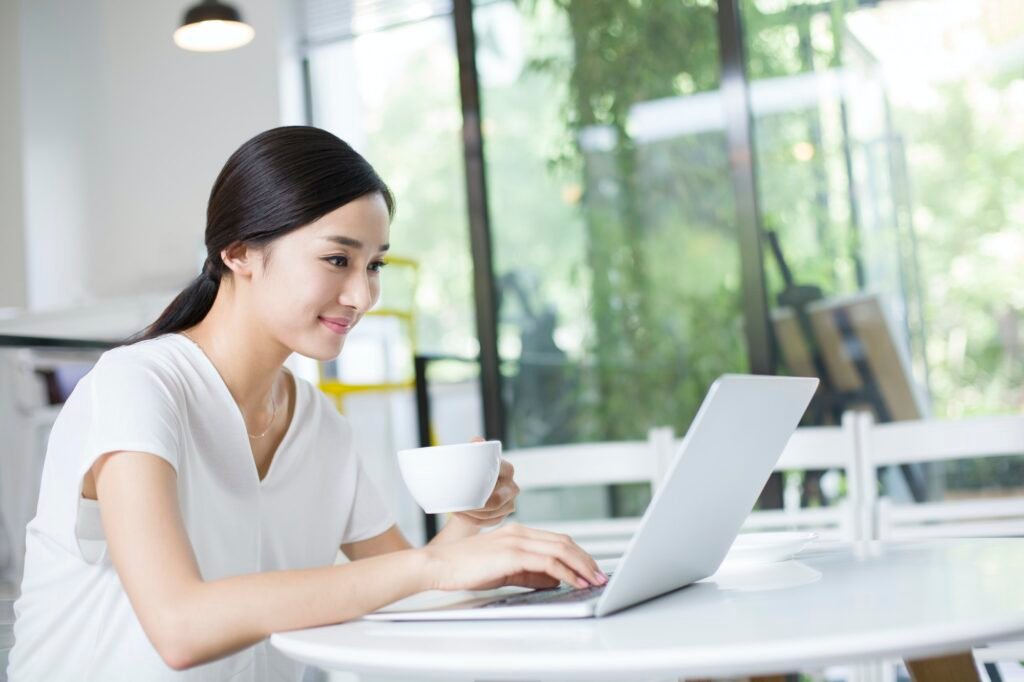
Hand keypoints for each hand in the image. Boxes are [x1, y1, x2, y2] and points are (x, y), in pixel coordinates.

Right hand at [421, 522, 607, 590]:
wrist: (439, 564)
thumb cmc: (465, 568)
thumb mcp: (503, 570)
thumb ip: (529, 574)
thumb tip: (556, 580)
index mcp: (518, 532)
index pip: (557, 540)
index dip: (578, 554)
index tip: (591, 569)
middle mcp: (520, 532)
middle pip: (564, 542)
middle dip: (586, 560)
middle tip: (600, 576)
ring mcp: (516, 541)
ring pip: (560, 549)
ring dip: (581, 566)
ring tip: (593, 581)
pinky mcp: (512, 554)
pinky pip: (547, 562)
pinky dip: (565, 572)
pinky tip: (573, 582)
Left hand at [450, 437, 517, 528]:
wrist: (474, 489)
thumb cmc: (474, 471)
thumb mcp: (474, 458)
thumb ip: (475, 448)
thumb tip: (477, 441)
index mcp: (507, 470)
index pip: (500, 478)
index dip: (483, 486)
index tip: (465, 487)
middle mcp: (512, 487)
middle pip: (496, 502)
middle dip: (476, 506)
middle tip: (458, 504)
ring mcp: (510, 504)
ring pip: (492, 515)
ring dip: (472, 515)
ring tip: (456, 510)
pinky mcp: (504, 516)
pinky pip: (489, 523)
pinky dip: (474, 521)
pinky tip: (462, 516)